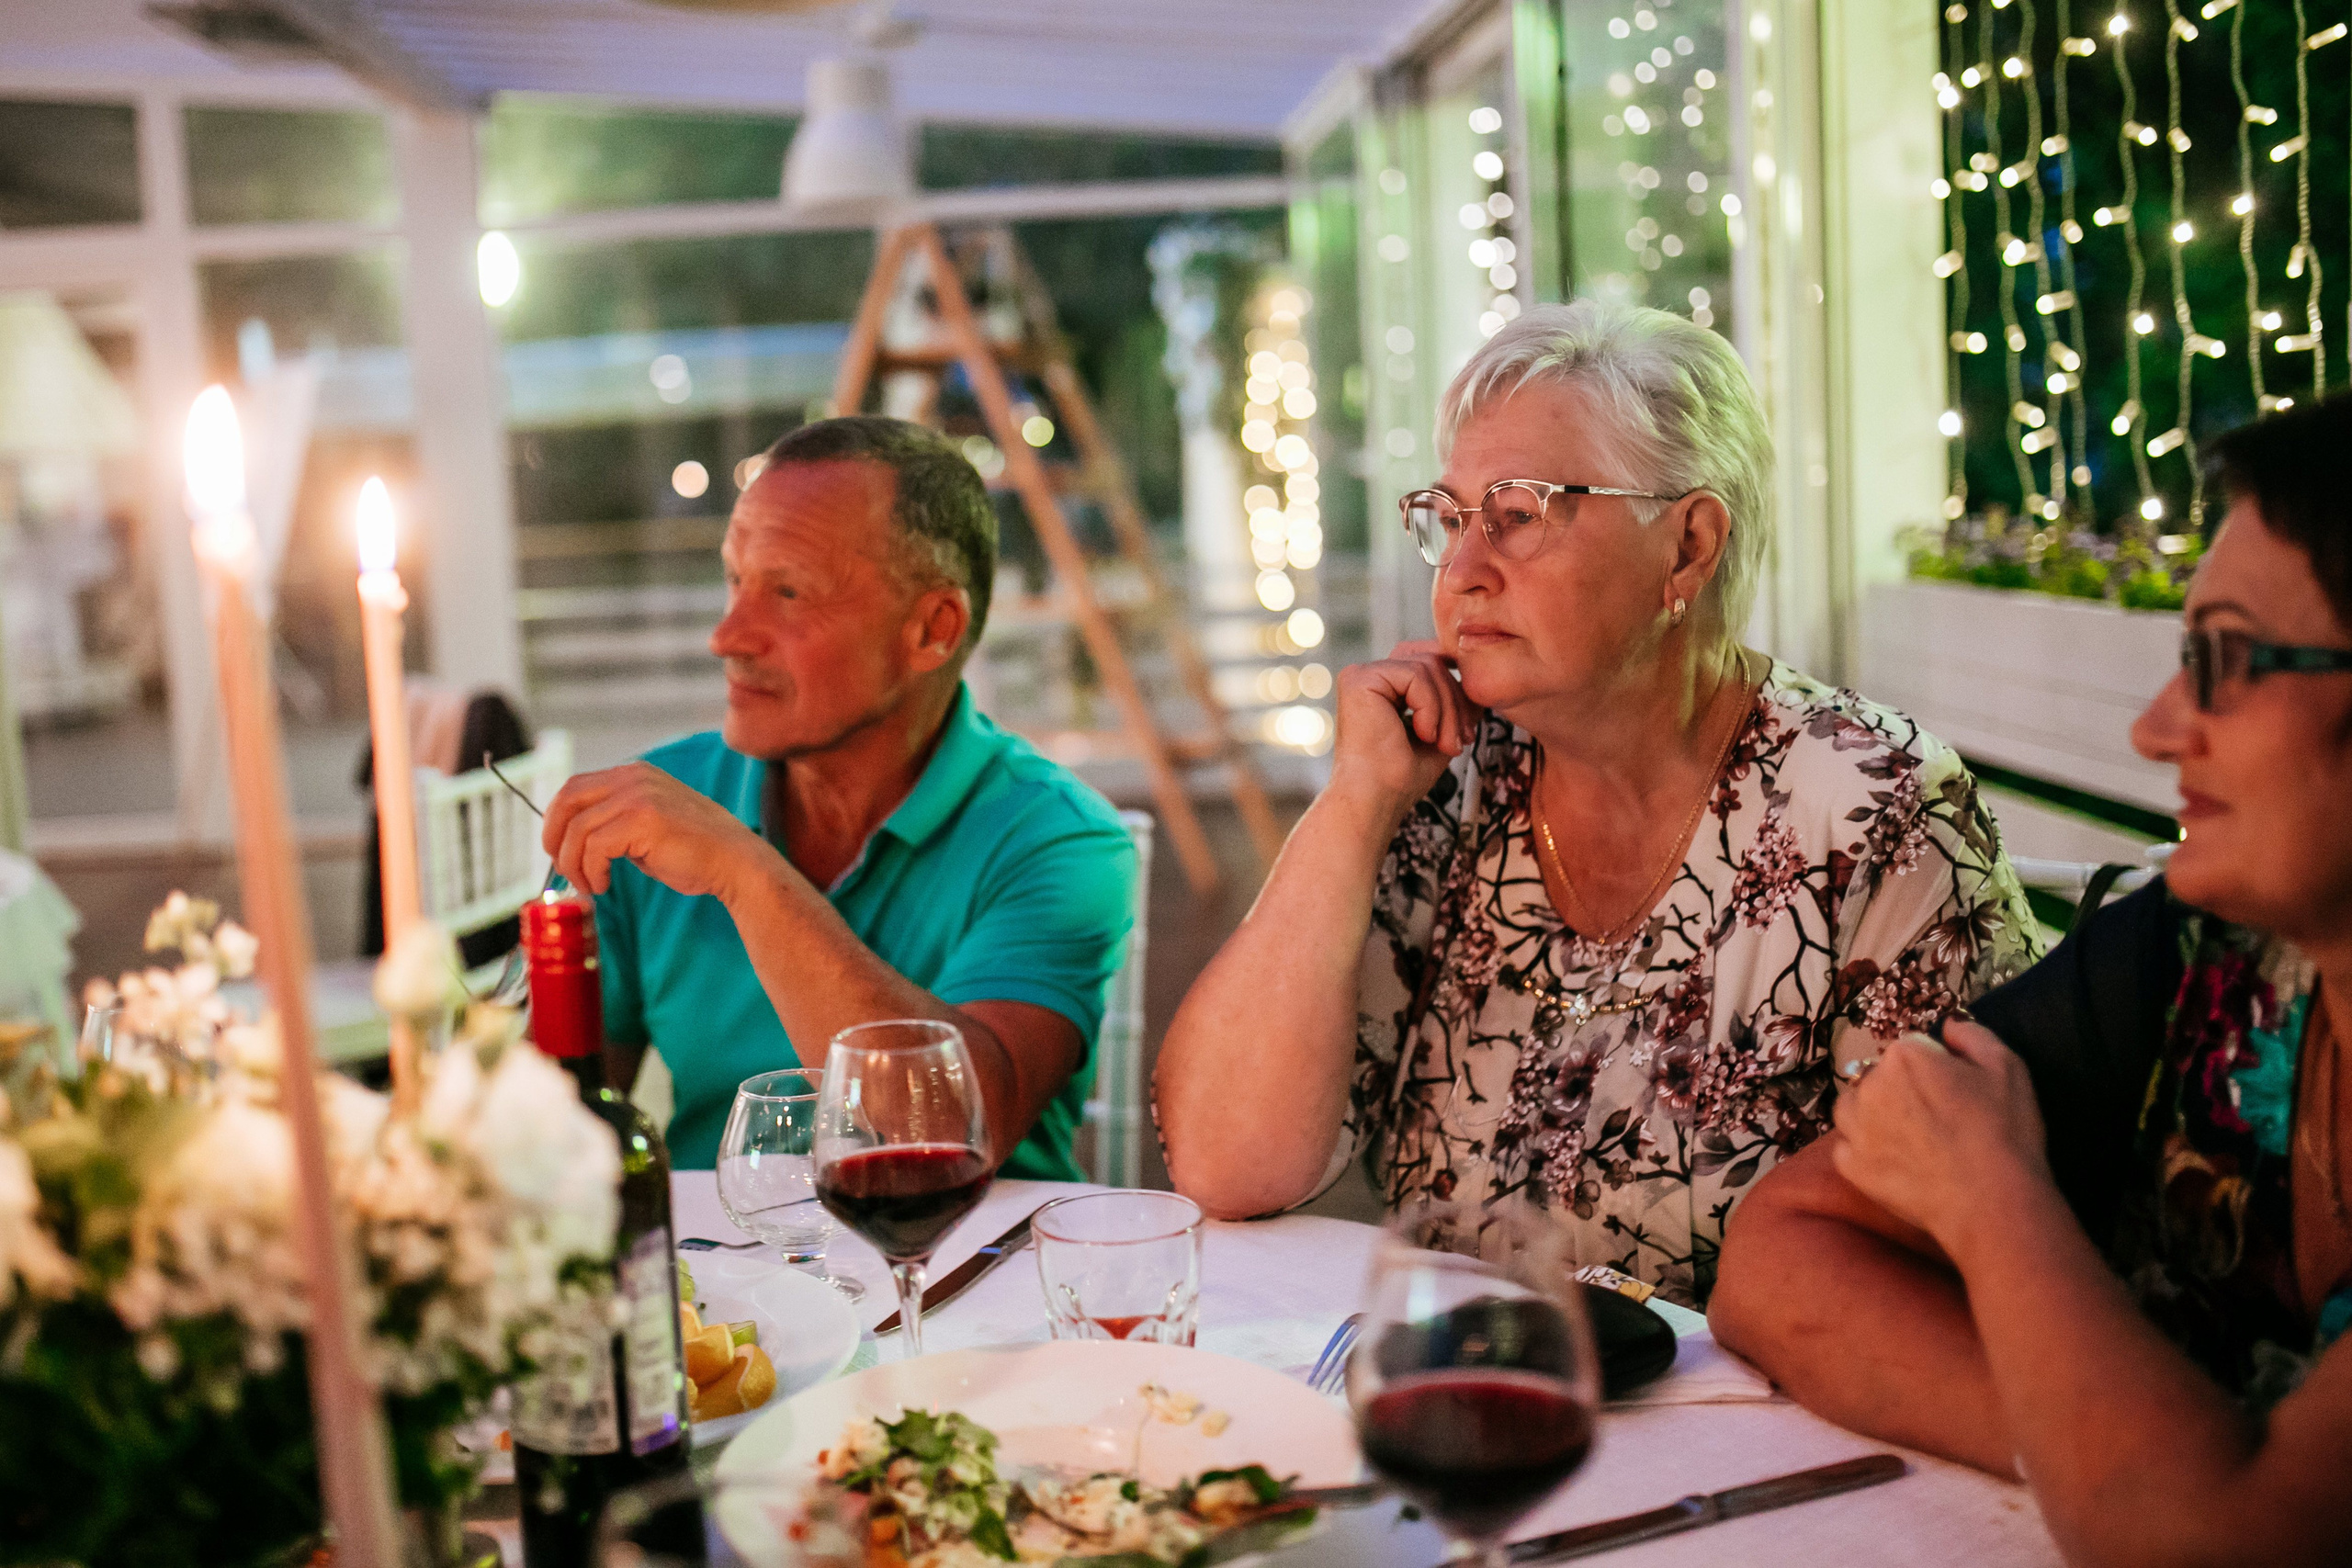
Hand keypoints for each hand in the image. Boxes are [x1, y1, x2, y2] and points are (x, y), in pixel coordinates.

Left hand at [542, 762, 776, 900]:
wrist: (735, 862)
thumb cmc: (693, 852)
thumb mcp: (646, 826)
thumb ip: (614, 823)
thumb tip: (572, 841)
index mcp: (634, 774)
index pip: (573, 787)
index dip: (556, 820)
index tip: (558, 850)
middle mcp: (633, 777)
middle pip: (567, 801)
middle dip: (554, 839)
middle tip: (563, 870)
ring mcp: (638, 795)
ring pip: (577, 830)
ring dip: (574, 864)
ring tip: (590, 885)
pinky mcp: (643, 818)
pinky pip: (595, 847)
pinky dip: (592, 871)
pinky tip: (604, 884)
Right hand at [1329, 641, 1484, 822]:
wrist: (1377, 800)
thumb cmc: (1402, 777)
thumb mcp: (1439, 732)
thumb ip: (1452, 703)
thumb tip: (1476, 681)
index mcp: (1384, 687)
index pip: (1430, 664)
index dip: (1455, 690)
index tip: (1466, 731)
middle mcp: (1369, 675)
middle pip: (1431, 662)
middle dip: (1456, 702)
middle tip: (1459, 743)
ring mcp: (1361, 675)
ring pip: (1428, 666)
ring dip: (1447, 709)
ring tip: (1444, 744)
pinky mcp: (1359, 679)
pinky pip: (1415, 675)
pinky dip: (1430, 707)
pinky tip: (1423, 734)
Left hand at [1829, 1021, 2052, 1256]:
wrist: (1993, 1202)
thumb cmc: (2005, 1133)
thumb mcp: (2007, 1067)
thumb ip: (1971, 1034)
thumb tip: (1947, 1025)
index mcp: (1904, 1056)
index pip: (1911, 1048)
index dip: (1934, 1068)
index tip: (1954, 1091)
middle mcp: (1870, 1085)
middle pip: (1878, 1076)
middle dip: (1901, 1089)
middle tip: (1936, 1120)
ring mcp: (1855, 1127)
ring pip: (1853, 1108)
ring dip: (1873, 1115)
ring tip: (1910, 1137)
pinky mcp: (1850, 1166)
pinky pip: (1847, 1148)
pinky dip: (1865, 1152)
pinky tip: (1895, 1162)